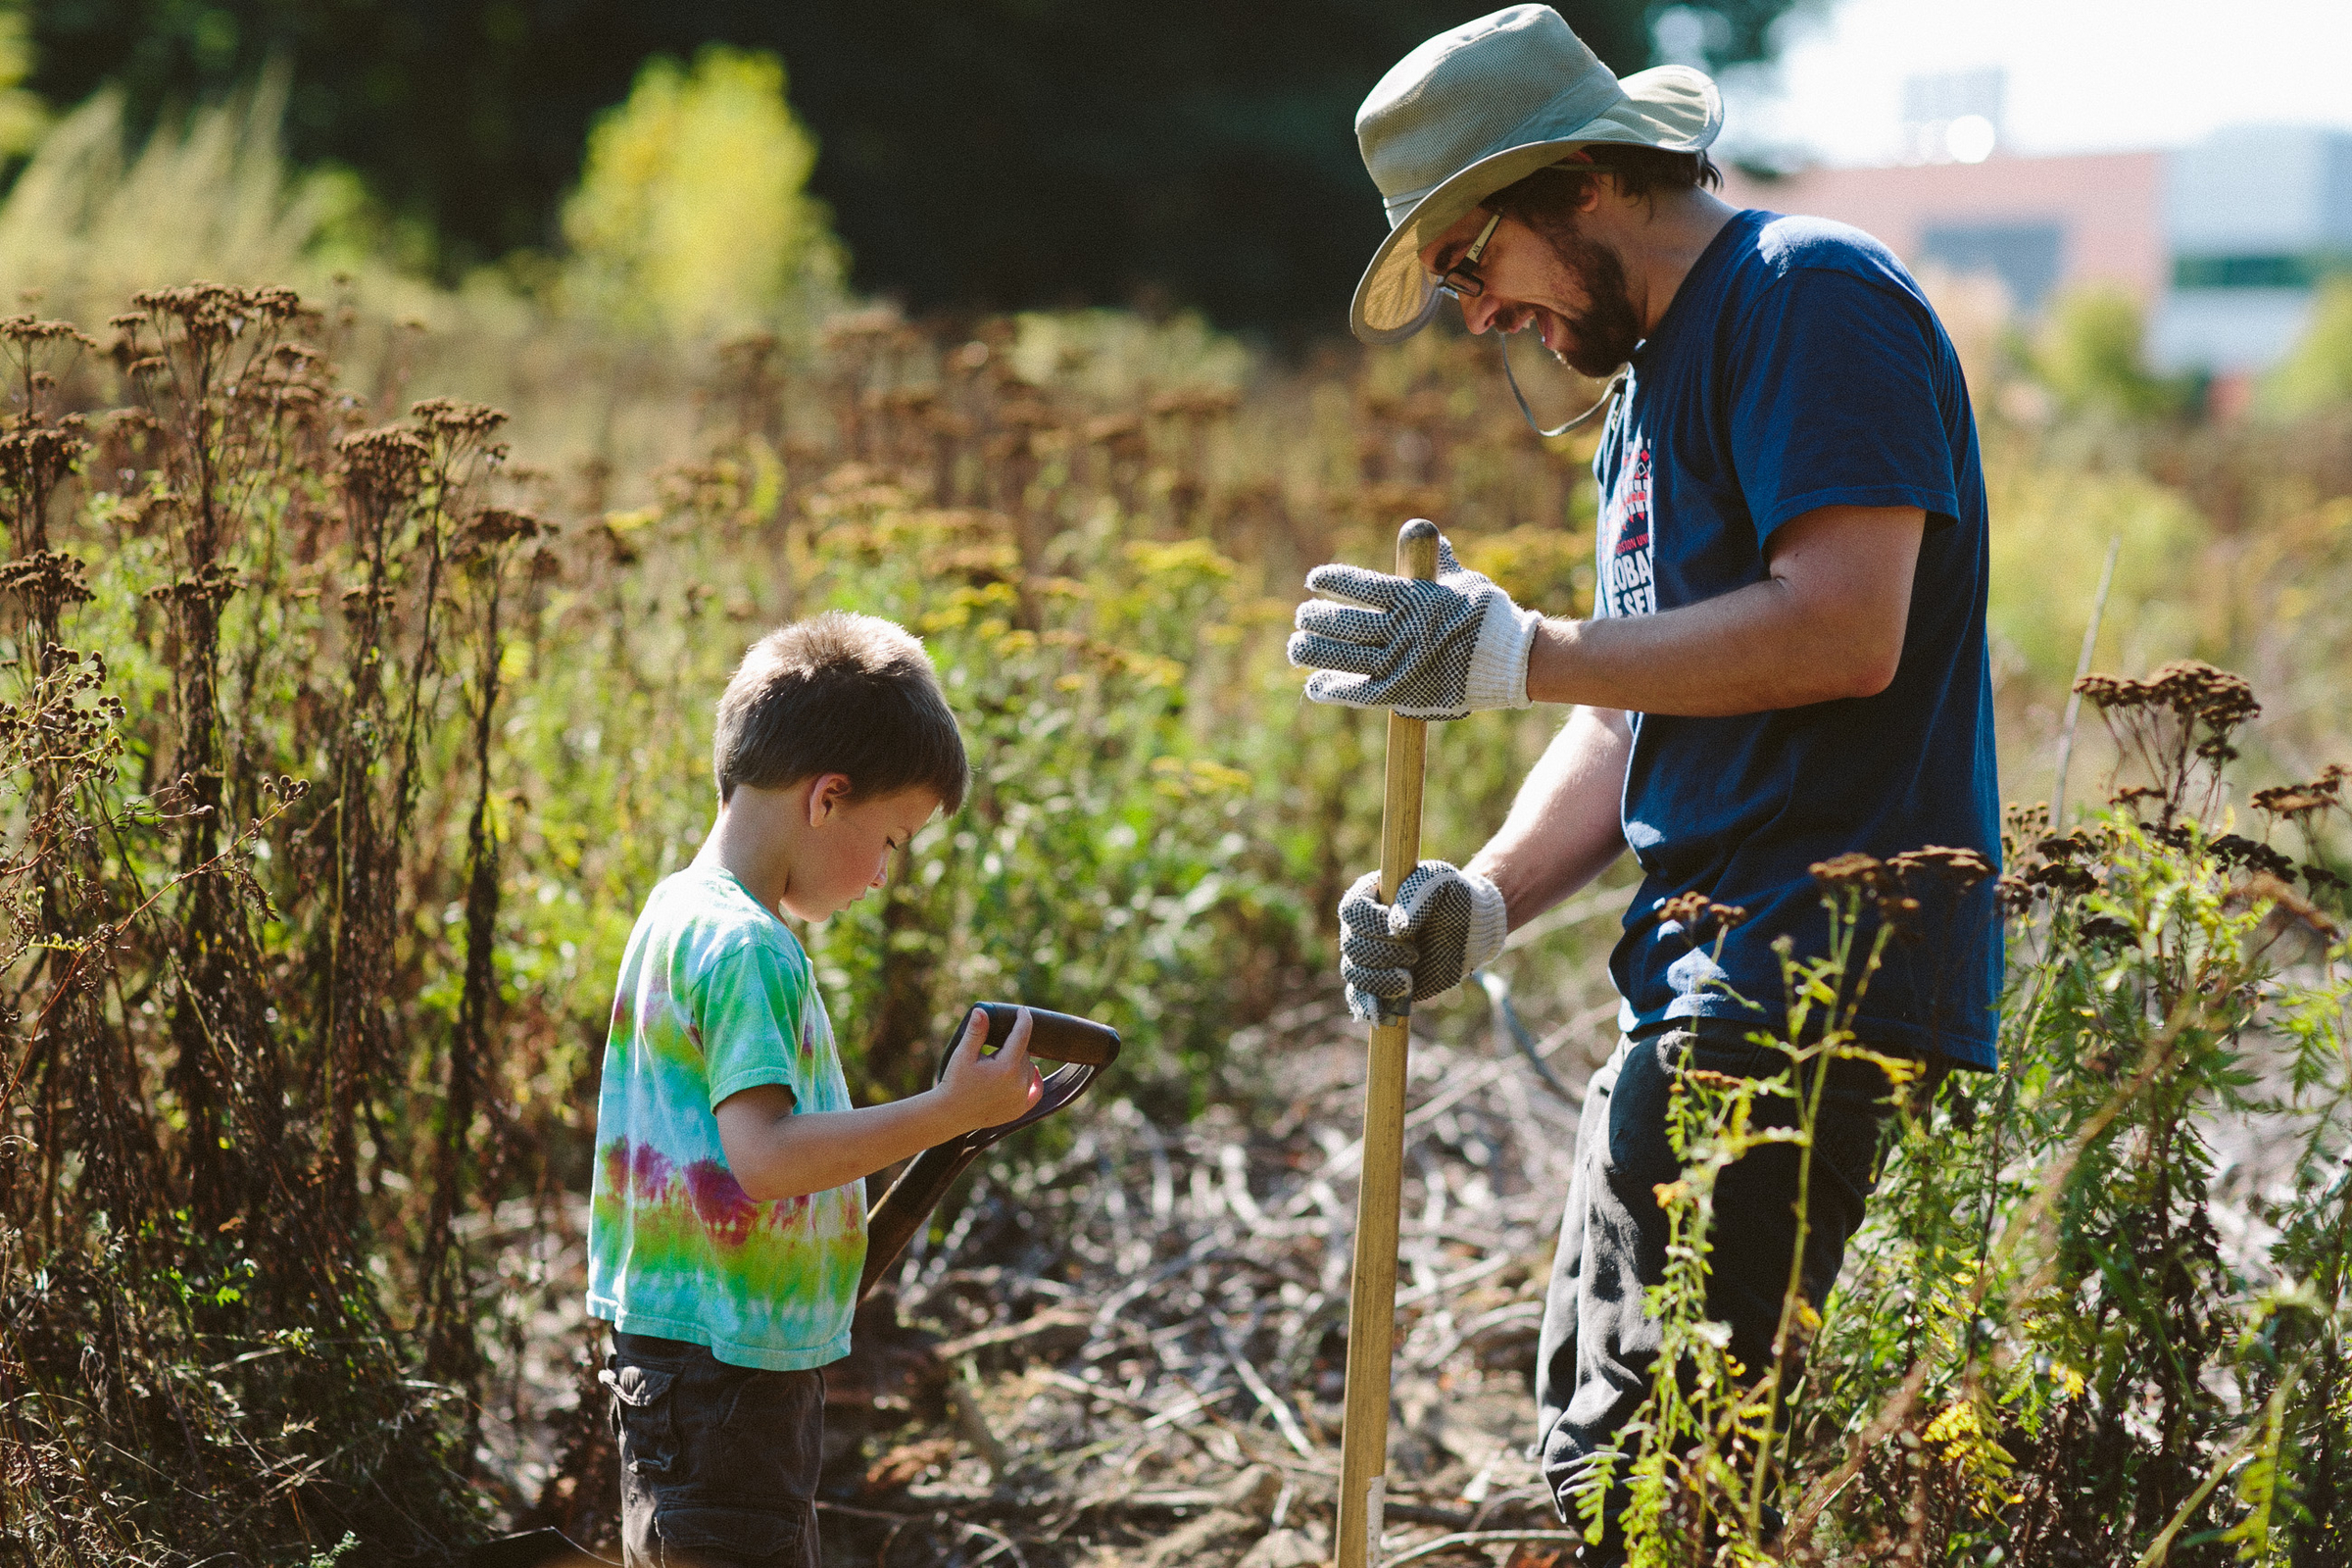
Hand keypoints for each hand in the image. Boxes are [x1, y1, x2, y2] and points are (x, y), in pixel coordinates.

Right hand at [937, 1005, 1042, 1132]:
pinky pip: (1035, 1091)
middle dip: (1013, 1047)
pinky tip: (1030, 1074)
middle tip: (994, 1049)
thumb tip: (981, 1011)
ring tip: (999, 1065)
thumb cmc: (955, 1082)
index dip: (1023, 1020)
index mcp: (1006, 1067)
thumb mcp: (963, 1054)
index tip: (1022, 1010)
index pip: (1022, 1035)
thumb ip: (976, 1032)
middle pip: (1025, 1054)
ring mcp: (1021, 1099)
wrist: (950, 1114)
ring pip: (1029, 1070)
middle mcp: (1018, 1084)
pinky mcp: (1020, 1110)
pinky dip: (1032, 1081)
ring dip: (1020, 1063)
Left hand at [1287, 533, 1541, 718]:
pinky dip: (1334, 689)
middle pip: (1346, 623)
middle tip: (1302, 616)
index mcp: (1414, 598)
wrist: (1514, 661)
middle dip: (1317, 618)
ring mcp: (1401, 663)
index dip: (1333, 581)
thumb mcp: (1466, 582)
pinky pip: (1360, 692)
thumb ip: (1441, 563)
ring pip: (1345, 657)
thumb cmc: (1491, 617)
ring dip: (1314, 652)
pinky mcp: (1404, 693)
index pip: (1362, 587)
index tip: (1314, 580)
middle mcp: (1403, 629)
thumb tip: (1434, 536)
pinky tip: (1315, 685)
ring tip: (1295, 646)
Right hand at [1338, 862, 1508, 1021]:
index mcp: (1371, 895)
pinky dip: (1367, 1006)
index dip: (1369, 923)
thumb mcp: (1440, 881)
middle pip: (1351, 945)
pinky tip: (1380, 1014)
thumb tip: (1396, 927)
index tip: (1400, 930)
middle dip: (1382, 954)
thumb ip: (1417, 894)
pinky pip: (1360, 997)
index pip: (1352, 910)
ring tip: (1409, 980)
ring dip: (1379, 980)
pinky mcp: (1381, 981)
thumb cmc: (1456, 896)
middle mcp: (1363, 927)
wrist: (1474, 929)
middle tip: (1415, 953)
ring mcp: (1370, 956)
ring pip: (1354, 973)